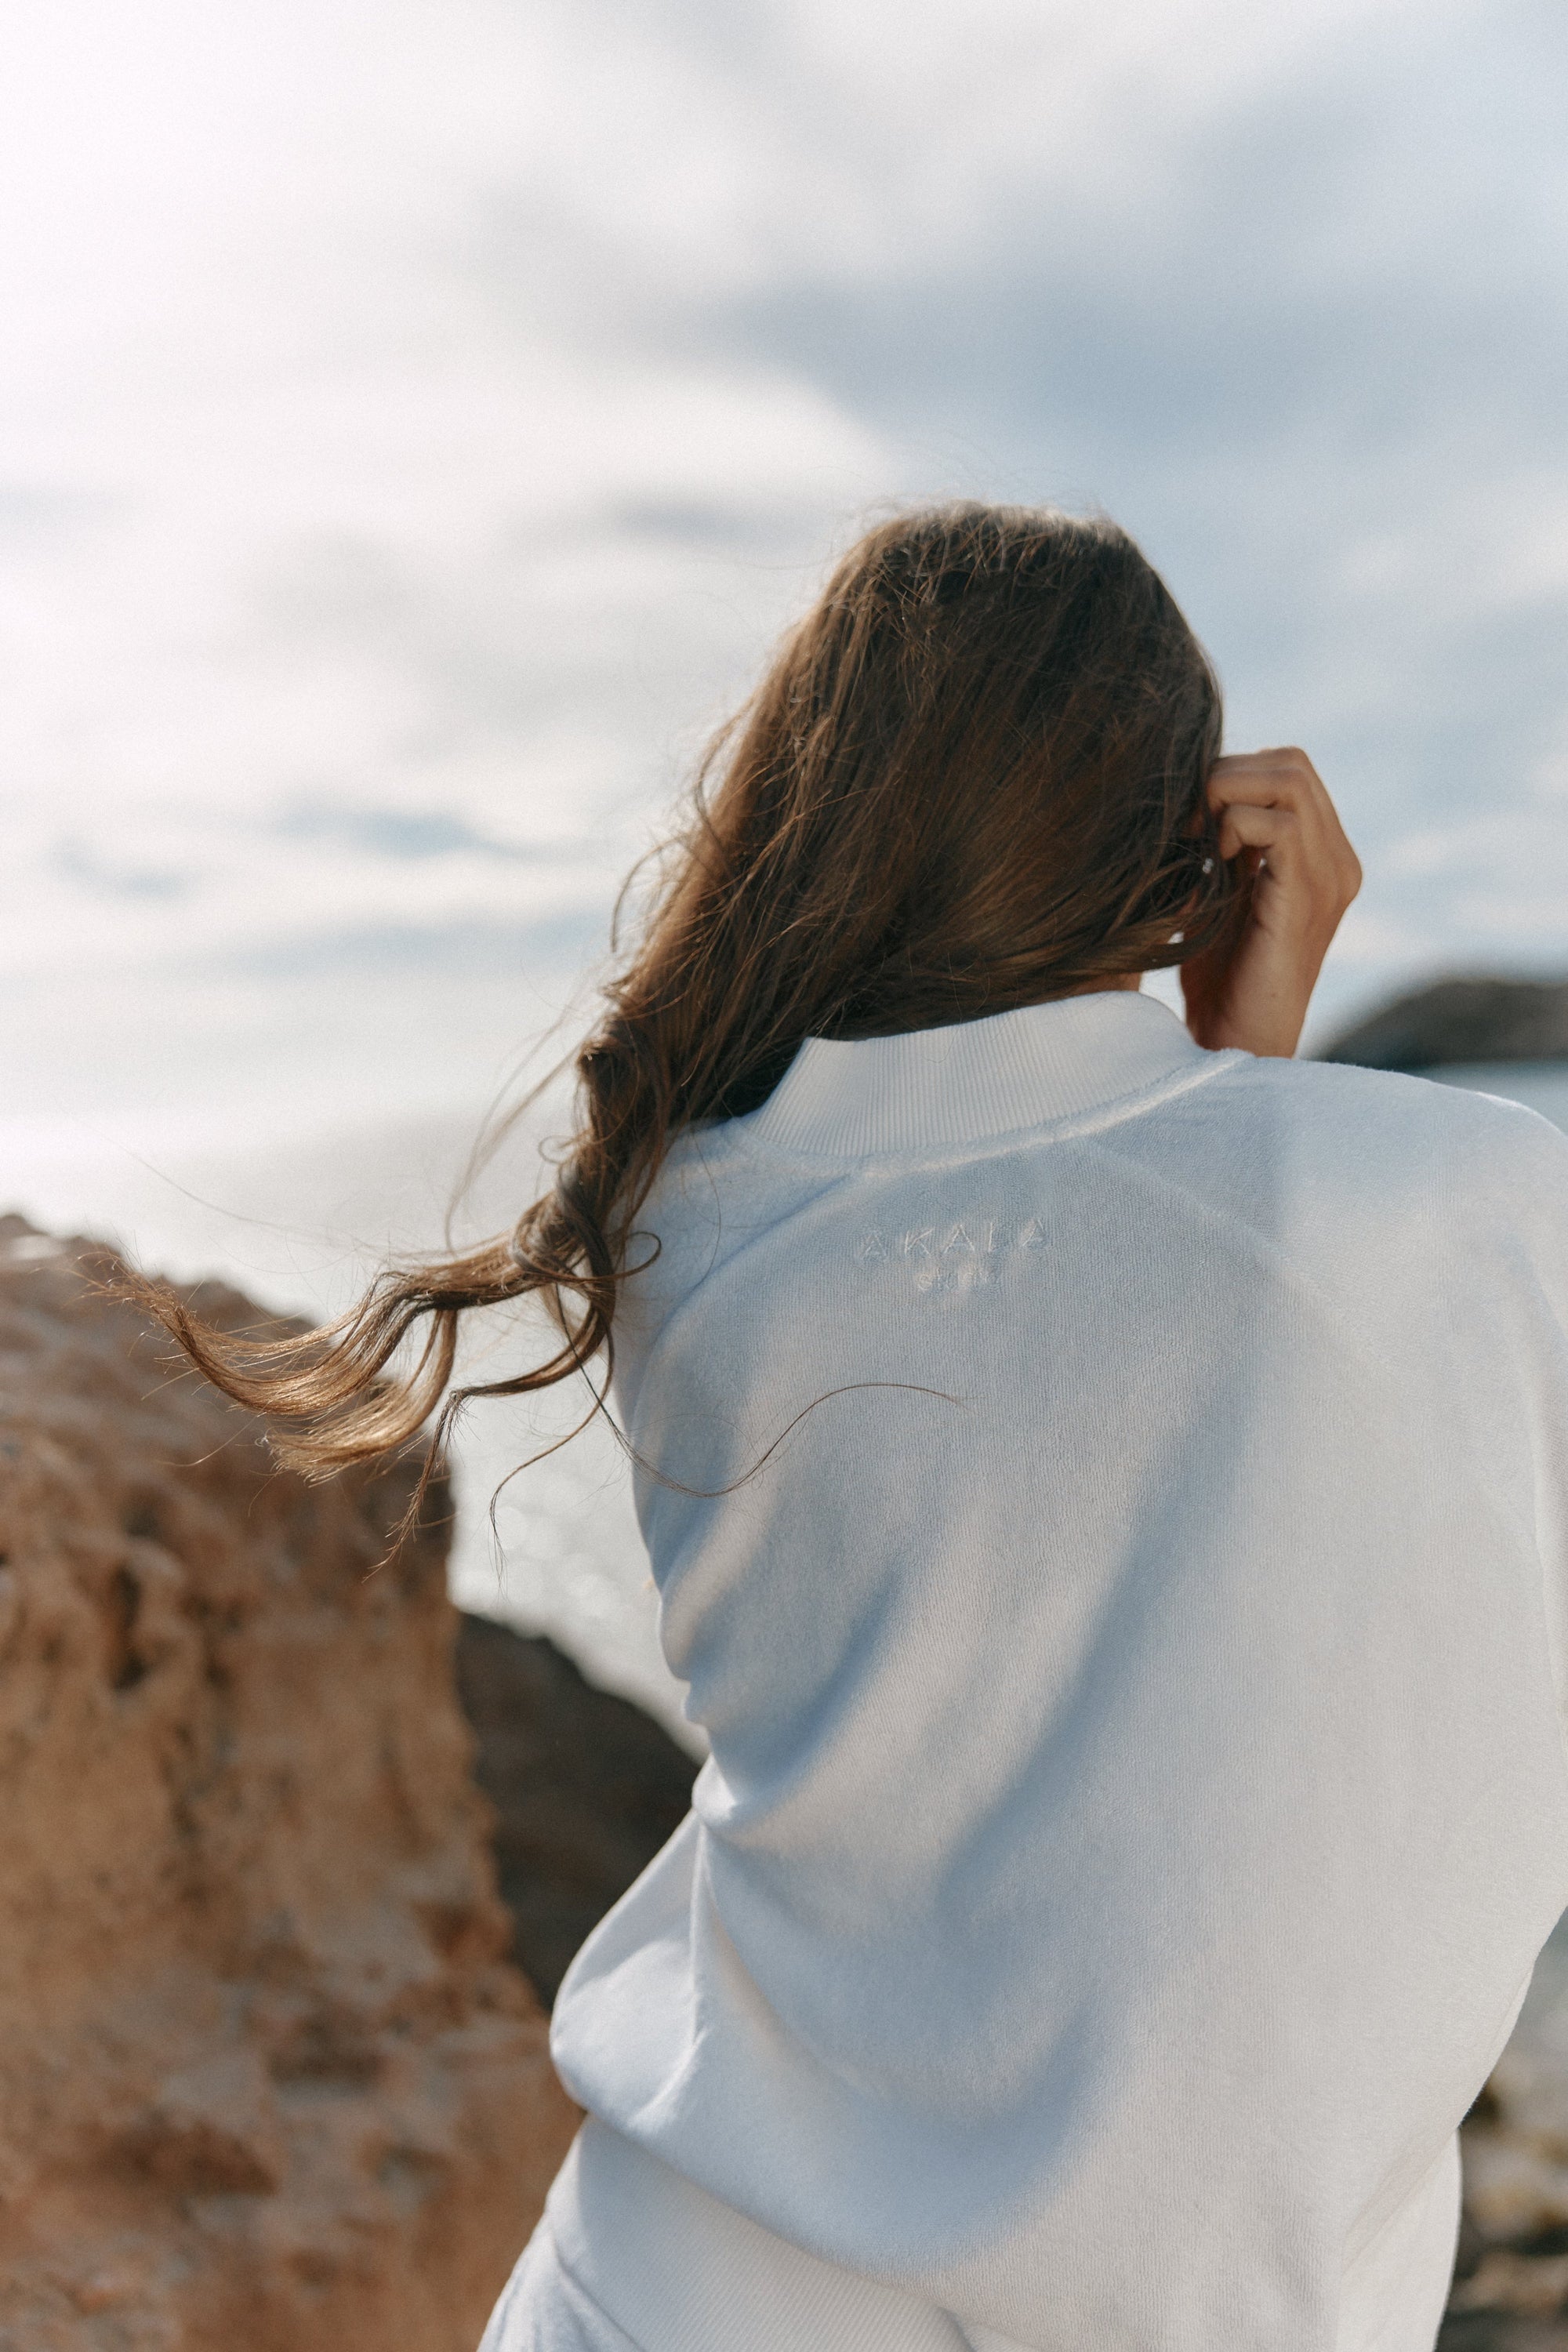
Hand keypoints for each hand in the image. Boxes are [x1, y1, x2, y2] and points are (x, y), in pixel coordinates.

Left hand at [1179, 748, 1360, 1058]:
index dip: (1230, 776)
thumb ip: (1222, 846)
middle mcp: (1338, 861)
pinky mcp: (1308, 898)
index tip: (1189, 821)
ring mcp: (1331, 877)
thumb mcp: (1220, 896)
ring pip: (1288, 778)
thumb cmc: (1217, 982)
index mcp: (1322, 856)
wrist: (1235, 1047)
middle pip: (1291, 762)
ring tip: (1202, 843)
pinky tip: (1212, 864)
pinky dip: (1232, 827)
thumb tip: (1189, 793)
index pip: (1286, 769)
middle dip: (1228, 776)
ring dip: (1228, 795)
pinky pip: (1278, 824)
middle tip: (1191, 825)